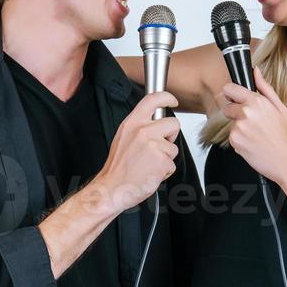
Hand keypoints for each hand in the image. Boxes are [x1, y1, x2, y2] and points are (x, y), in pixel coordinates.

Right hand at [88, 92, 180, 213]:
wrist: (112, 188)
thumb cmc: (117, 167)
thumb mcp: (123, 138)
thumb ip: (139, 127)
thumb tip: (155, 122)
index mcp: (132, 123)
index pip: (153, 99)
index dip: (167, 97)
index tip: (172, 101)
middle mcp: (143, 131)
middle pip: (173, 123)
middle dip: (171, 136)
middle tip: (159, 147)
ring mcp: (153, 145)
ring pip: (173, 147)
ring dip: (166, 157)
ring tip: (149, 164)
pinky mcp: (161, 160)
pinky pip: (172, 163)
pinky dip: (165, 171)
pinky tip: (151, 173)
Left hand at [219, 73, 286, 183]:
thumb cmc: (285, 136)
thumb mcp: (279, 107)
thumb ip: (264, 88)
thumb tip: (255, 71)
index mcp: (256, 102)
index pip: (229, 89)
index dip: (231, 94)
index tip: (235, 99)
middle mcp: (245, 113)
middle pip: (227, 107)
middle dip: (236, 113)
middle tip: (252, 123)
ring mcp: (238, 128)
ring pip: (231, 124)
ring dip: (240, 129)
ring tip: (257, 135)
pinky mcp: (234, 141)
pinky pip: (233, 137)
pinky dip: (240, 141)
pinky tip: (253, 144)